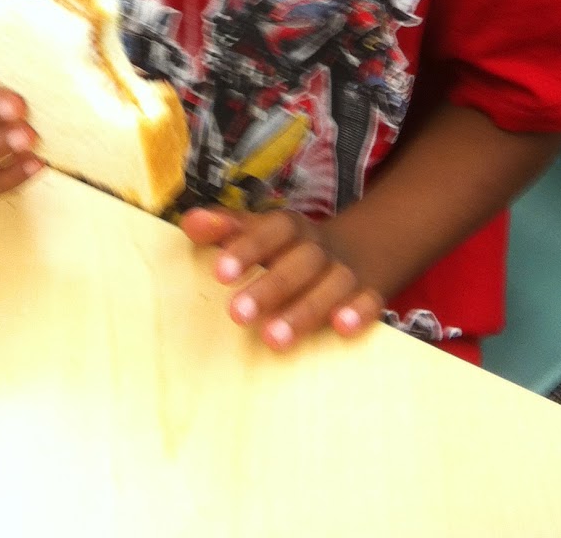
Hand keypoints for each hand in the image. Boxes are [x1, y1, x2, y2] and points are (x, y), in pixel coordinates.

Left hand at [179, 207, 383, 351]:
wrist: (360, 249)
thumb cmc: (292, 248)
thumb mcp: (262, 232)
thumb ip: (226, 228)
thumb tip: (190, 223)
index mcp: (290, 229)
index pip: (271, 229)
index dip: (247, 247)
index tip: (220, 273)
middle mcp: (319, 247)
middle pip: (299, 260)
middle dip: (270, 287)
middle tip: (237, 314)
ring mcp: (346, 270)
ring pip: (331, 284)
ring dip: (304, 310)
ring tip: (273, 338)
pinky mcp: (370, 292)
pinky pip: (370, 299)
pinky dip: (358, 311)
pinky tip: (341, 327)